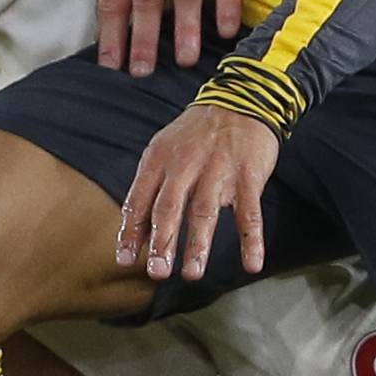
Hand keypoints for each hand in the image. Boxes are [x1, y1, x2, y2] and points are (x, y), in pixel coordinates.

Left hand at [116, 104, 279, 282]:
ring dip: (198, 245)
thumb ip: (150, 189)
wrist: (240, 102)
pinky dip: (252, 240)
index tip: (124, 260)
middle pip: (169, 208)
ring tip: (192, 274)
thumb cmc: (196, 136)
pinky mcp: (247, 177)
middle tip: (156, 272)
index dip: (130, 231)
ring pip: (205, 212)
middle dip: (162, 242)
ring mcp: (217, 171)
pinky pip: (249, 213)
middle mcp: (185, 166)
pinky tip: (252, 264)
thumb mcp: (164, 151)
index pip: (139, 200)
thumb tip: (133, 232)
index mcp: (159, 160)